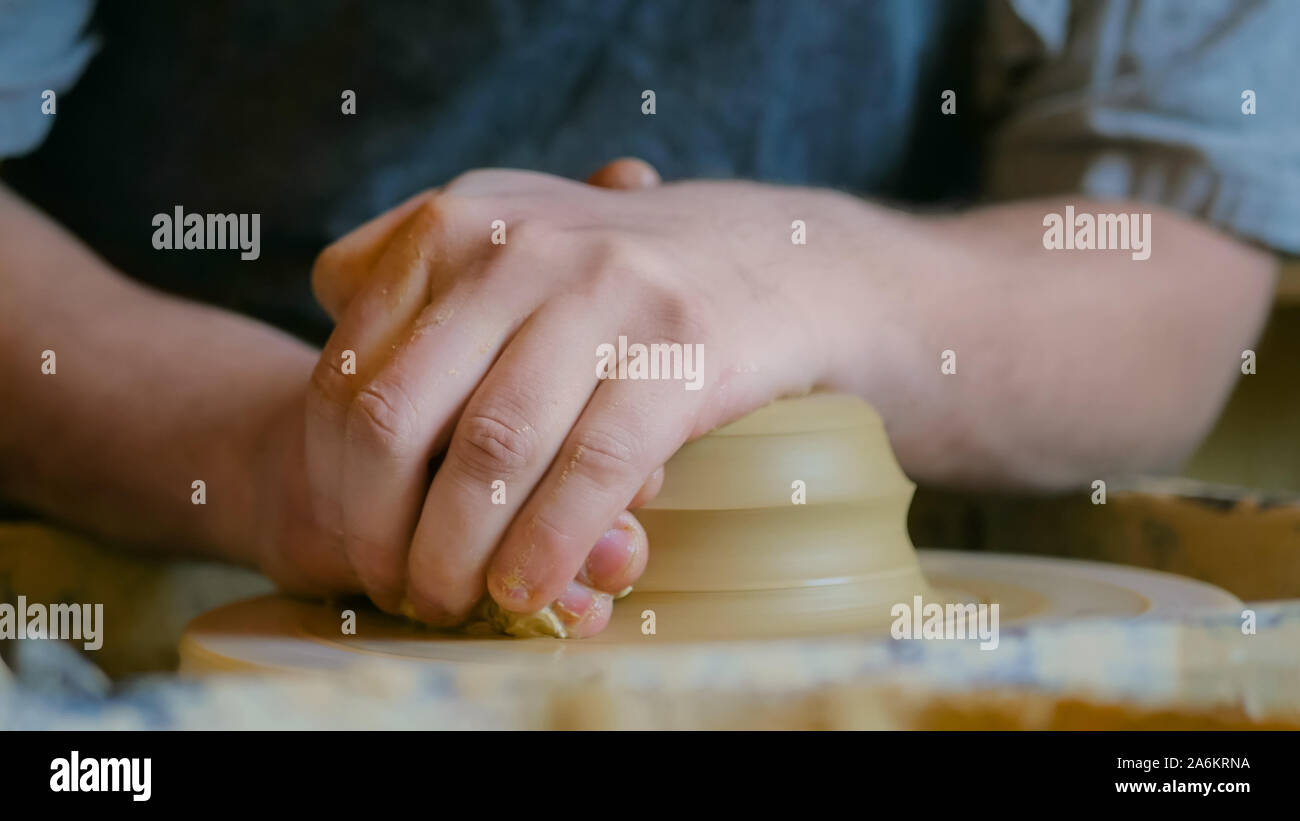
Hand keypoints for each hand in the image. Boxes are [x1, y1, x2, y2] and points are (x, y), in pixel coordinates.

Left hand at [303, 162, 837, 633]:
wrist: (780, 258)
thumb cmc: (624, 273)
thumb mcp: (514, 230)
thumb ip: (421, 270)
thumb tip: (331, 322)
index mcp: (456, 222)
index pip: (347, 371)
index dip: (335, 479)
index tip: (356, 536)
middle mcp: (517, 246)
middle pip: (396, 417)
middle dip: (378, 526)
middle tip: (396, 581)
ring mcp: (602, 292)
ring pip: (489, 451)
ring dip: (457, 553)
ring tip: (453, 599)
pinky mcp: (678, 349)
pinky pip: (588, 470)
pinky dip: (546, 545)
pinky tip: (529, 590)